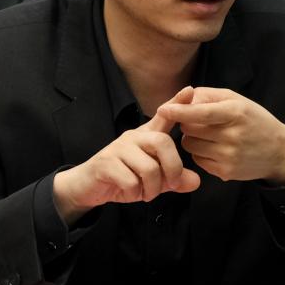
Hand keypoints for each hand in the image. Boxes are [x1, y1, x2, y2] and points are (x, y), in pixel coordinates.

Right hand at [52, 86, 200, 224]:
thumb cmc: (124, 179)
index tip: (190, 90)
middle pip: (162, 142)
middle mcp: (133, 137)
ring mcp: (118, 148)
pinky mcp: (106, 163)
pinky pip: (131, 181)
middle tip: (171, 185)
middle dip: (173, 168)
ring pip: (149, 168)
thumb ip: (174, 179)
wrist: (89, 187)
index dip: (176, 103)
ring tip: (147, 193)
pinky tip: (132, 192)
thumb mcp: (154, 181)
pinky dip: (136, 193)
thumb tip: (195, 181)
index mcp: (146, 136)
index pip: (163, 116)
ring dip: (153, 188)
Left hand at [157, 86, 284, 184]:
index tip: (163, 109)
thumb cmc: (255, 121)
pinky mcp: (225, 172)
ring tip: (209, 135)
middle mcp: (232, 135)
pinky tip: (215, 149)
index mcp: (235, 113)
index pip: (200, 113)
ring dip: (192, 139)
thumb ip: (209, 96)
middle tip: (200, 122)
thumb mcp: (238, 100)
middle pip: (189, 129)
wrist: (280, 152)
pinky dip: (200, 153)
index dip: (179, 111)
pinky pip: (197, 160)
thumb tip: (184, 98)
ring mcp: (228, 156)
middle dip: (188, 123)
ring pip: (190, 145)